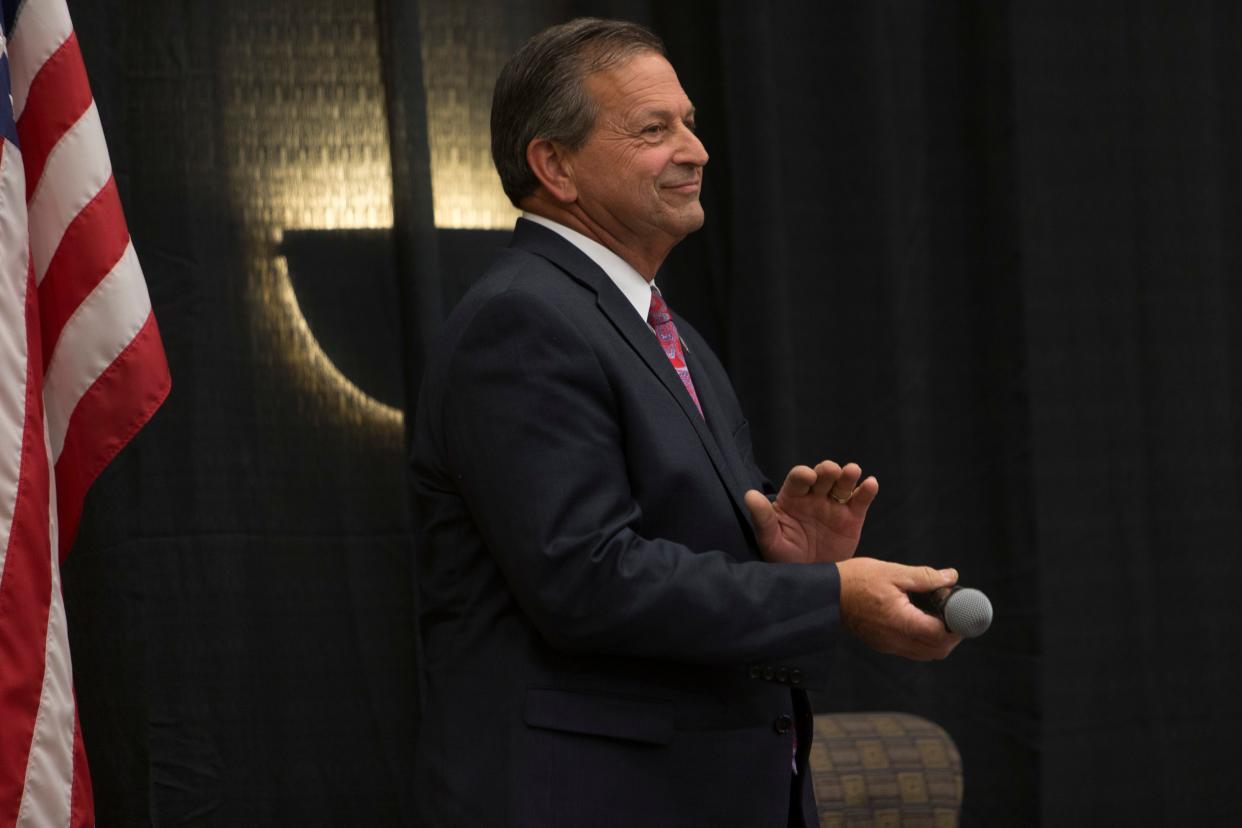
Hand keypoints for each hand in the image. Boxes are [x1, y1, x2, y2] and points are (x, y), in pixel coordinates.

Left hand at [744, 461, 877, 563]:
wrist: (811, 580)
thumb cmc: (784, 559)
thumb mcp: (771, 541)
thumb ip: (763, 519)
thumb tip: (749, 495)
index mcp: (792, 498)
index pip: (798, 478)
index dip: (803, 475)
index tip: (808, 477)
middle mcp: (814, 497)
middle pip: (823, 476)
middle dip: (827, 470)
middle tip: (831, 472)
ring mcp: (834, 505)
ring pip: (843, 484)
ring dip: (848, 475)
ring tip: (852, 471)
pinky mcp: (852, 518)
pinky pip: (861, 500)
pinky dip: (867, 490)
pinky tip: (871, 484)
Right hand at [837, 558, 961, 660]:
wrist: (825, 594)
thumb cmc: (855, 580)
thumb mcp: (892, 572)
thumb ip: (925, 577)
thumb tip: (950, 577)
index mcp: (900, 621)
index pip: (940, 635)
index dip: (958, 626)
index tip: (963, 611)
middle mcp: (895, 640)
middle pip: (937, 651)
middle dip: (952, 635)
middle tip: (955, 613)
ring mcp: (888, 645)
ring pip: (925, 653)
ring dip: (939, 639)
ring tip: (939, 615)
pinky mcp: (882, 644)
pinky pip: (911, 650)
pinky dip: (923, 639)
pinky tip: (920, 619)